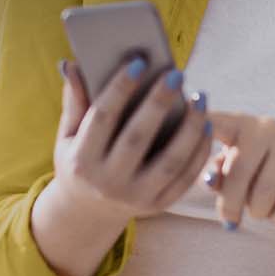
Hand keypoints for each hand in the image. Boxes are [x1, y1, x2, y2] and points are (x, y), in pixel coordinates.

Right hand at [50, 57, 212, 222]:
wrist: (89, 213)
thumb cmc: (80, 161)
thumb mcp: (67, 136)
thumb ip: (74, 101)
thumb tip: (72, 64)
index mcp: (81, 161)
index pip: (102, 118)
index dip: (120, 88)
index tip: (139, 62)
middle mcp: (107, 182)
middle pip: (137, 137)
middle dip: (158, 103)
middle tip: (176, 74)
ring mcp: (136, 197)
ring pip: (169, 160)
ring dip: (189, 128)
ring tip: (200, 97)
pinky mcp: (159, 205)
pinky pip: (184, 177)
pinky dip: (199, 151)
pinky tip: (206, 125)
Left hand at [202, 111, 274, 230]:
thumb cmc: (261, 176)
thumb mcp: (234, 172)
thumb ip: (215, 175)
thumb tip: (210, 179)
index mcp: (241, 125)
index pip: (216, 122)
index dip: (199, 122)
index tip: (188, 111)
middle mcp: (267, 129)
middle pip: (239, 172)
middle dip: (230, 205)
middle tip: (230, 220)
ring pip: (263, 195)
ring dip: (257, 212)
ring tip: (262, 206)